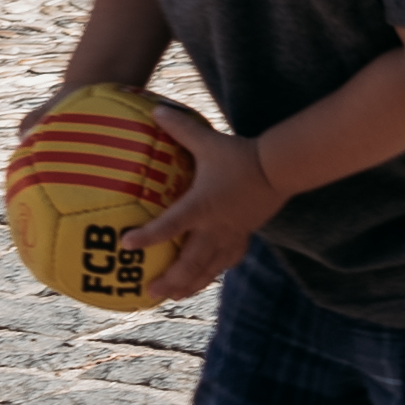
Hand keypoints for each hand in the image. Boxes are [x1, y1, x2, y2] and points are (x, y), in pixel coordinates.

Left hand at [123, 102, 283, 306]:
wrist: (278, 169)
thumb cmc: (239, 154)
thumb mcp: (207, 141)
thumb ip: (180, 128)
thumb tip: (156, 110)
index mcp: (201, 205)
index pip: (170, 225)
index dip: (148, 236)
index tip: (126, 244)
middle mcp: (214, 226)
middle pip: (189, 261)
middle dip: (169, 278)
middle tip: (149, 290)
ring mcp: (230, 235)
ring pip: (208, 268)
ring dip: (189, 283)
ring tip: (172, 295)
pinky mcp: (243, 236)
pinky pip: (227, 260)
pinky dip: (213, 272)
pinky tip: (205, 278)